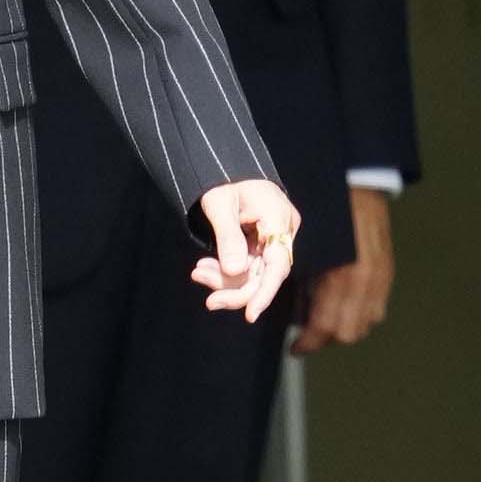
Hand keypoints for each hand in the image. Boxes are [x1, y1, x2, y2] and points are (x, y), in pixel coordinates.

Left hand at [191, 175, 298, 324]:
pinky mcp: (262, 243)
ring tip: (198, 274)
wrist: (224, 167)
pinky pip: (248, 266)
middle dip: (235, 289)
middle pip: (265, 275)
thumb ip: (228, 236)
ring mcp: (274, 238)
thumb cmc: (222, 179)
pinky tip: (205, 270)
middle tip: (209, 302)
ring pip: (254, 274)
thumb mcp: (219, 203)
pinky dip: (226, 270)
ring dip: (226, 280)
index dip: (265, 292)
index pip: (277, 264)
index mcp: (278, 217)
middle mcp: (282, 231)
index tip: (250, 315)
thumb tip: (235, 270)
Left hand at [292, 180, 394, 352]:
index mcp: (342, 277)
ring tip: (323, 325)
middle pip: (346, 332)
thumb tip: (295, 317)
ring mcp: (380, 280)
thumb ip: (303, 288)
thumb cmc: (324, 221)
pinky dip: (358, 316)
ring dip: (343, 330)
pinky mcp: (387, 275)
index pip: (326, 326)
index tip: (295, 348)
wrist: (357, 193)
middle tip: (306, 338)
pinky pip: (375, 310)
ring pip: (363, 325)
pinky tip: (344, 309)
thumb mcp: (306, 255)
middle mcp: (365, 284)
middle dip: (324, 339)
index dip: (308, 342)